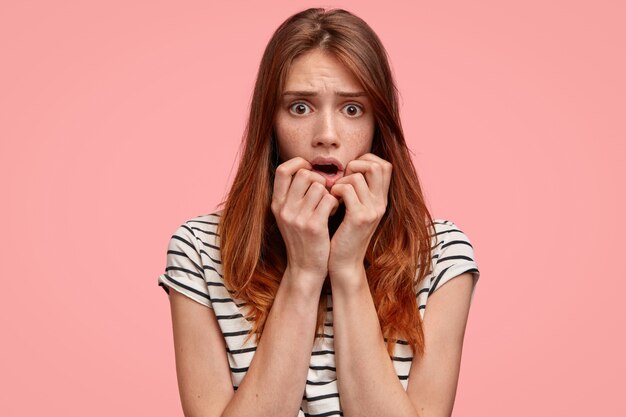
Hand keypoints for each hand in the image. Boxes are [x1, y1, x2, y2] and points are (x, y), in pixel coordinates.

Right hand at [271, 157, 339, 292]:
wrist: (305, 268)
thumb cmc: (302, 238)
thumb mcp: (289, 216)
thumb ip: (293, 194)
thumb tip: (308, 168)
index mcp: (277, 204)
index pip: (282, 170)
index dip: (298, 163)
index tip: (309, 169)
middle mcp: (284, 209)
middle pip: (305, 174)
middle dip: (319, 179)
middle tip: (324, 191)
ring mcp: (298, 218)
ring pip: (320, 186)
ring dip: (328, 193)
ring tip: (328, 205)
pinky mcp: (314, 226)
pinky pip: (329, 199)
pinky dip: (335, 203)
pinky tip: (332, 212)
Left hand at [328, 153, 391, 288]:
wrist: (344, 263)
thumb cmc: (344, 235)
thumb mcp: (356, 210)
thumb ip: (358, 192)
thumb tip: (347, 168)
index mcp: (381, 199)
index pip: (384, 165)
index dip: (366, 160)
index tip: (350, 171)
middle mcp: (380, 203)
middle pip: (377, 166)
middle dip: (355, 165)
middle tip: (342, 180)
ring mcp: (372, 210)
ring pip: (357, 177)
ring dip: (340, 181)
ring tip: (334, 194)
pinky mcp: (359, 218)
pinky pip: (347, 190)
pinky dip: (335, 191)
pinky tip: (331, 202)